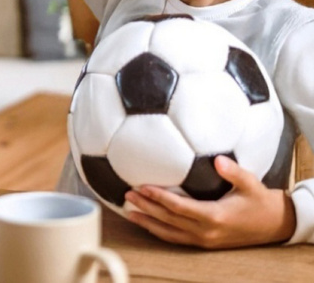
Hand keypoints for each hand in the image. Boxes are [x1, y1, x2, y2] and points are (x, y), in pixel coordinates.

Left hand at [125, 155, 296, 247]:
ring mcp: (204, 240)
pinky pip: (176, 238)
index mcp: (214, 216)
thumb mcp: (250, 183)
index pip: (179, 207)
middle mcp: (206, 231)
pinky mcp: (204, 243)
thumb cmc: (260, 201)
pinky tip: (147, 223)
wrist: (275, 225)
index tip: (142, 187)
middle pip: (169, 220)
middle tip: (127, 194)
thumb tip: (218, 160)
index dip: (159, 198)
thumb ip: (233, 172)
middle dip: (146, 208)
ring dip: (148, 222)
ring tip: (128, 211)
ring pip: (169, 233)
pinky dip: (159, 231)